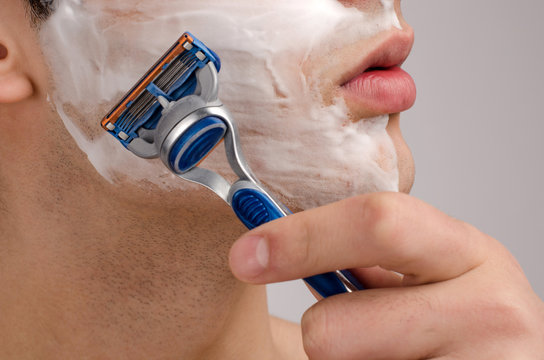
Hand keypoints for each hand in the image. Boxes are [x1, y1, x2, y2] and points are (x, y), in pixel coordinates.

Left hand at [229, 192, 543, 358]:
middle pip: (334, 329)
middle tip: (333, 333)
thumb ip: (365, 255)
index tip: (247, 255)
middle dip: (319, 331)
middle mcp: (493, 309)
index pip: (377, 224)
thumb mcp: (424, 276)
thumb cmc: (453, 323)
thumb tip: (268, 242)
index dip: (301, 238)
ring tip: (394, 354)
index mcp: (470, 252)